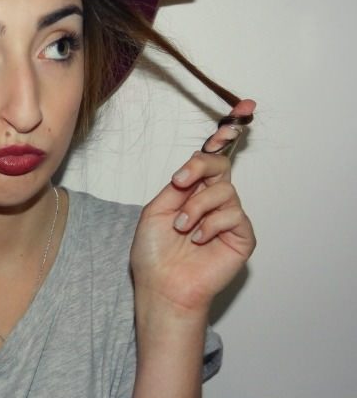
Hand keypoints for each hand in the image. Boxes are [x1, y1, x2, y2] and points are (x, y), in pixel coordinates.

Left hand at [130, 100, 256, 312]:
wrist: (161, 284)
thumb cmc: (154, 252)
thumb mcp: (157, 208)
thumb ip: (180, 184)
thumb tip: (197, 161)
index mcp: (191, 190)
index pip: (210, 158)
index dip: (225, 136)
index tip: (240, 113)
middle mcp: (211, 200)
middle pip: (220, 165)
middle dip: (201, 166)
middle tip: (180, 182)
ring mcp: (228, 217)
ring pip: (224, 190)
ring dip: (196, 207)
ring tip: (181, 228)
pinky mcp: (242, 236)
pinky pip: (233, 214)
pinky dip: (210, 225)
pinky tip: (197, 240)